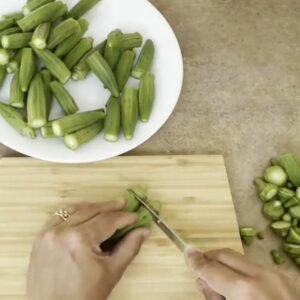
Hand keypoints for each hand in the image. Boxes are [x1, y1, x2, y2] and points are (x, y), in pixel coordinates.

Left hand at [27, 200, 149, 299]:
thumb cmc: (85, 295)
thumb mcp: (112, 272)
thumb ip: (129, 247)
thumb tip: (144, 230)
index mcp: (80, 239)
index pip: (107, 220)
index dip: (124, 217)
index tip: (135, 215)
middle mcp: (62, 231)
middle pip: (91, 210)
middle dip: (110, 207)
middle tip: (123, 204)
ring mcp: (48, 233)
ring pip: (74, 210)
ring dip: (91, 207)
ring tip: (106, 207)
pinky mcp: (40, 238)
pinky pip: (58, 217)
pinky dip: (72, 213)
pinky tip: (82, 215)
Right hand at [185, 248, 298, 299]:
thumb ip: (213, 296)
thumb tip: (201, 279)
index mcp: (244, 291)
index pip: (211, 268)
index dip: (196, 261)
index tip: (187, 253)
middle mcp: (260, 276)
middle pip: (224, 254)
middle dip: (210, 258)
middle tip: (201, 270)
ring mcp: (274, 275)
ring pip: (239, 258)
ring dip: (226, 266)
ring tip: (223, 286)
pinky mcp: (282, 277)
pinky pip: (253, 266)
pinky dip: (242, 272)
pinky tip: (242, 288)